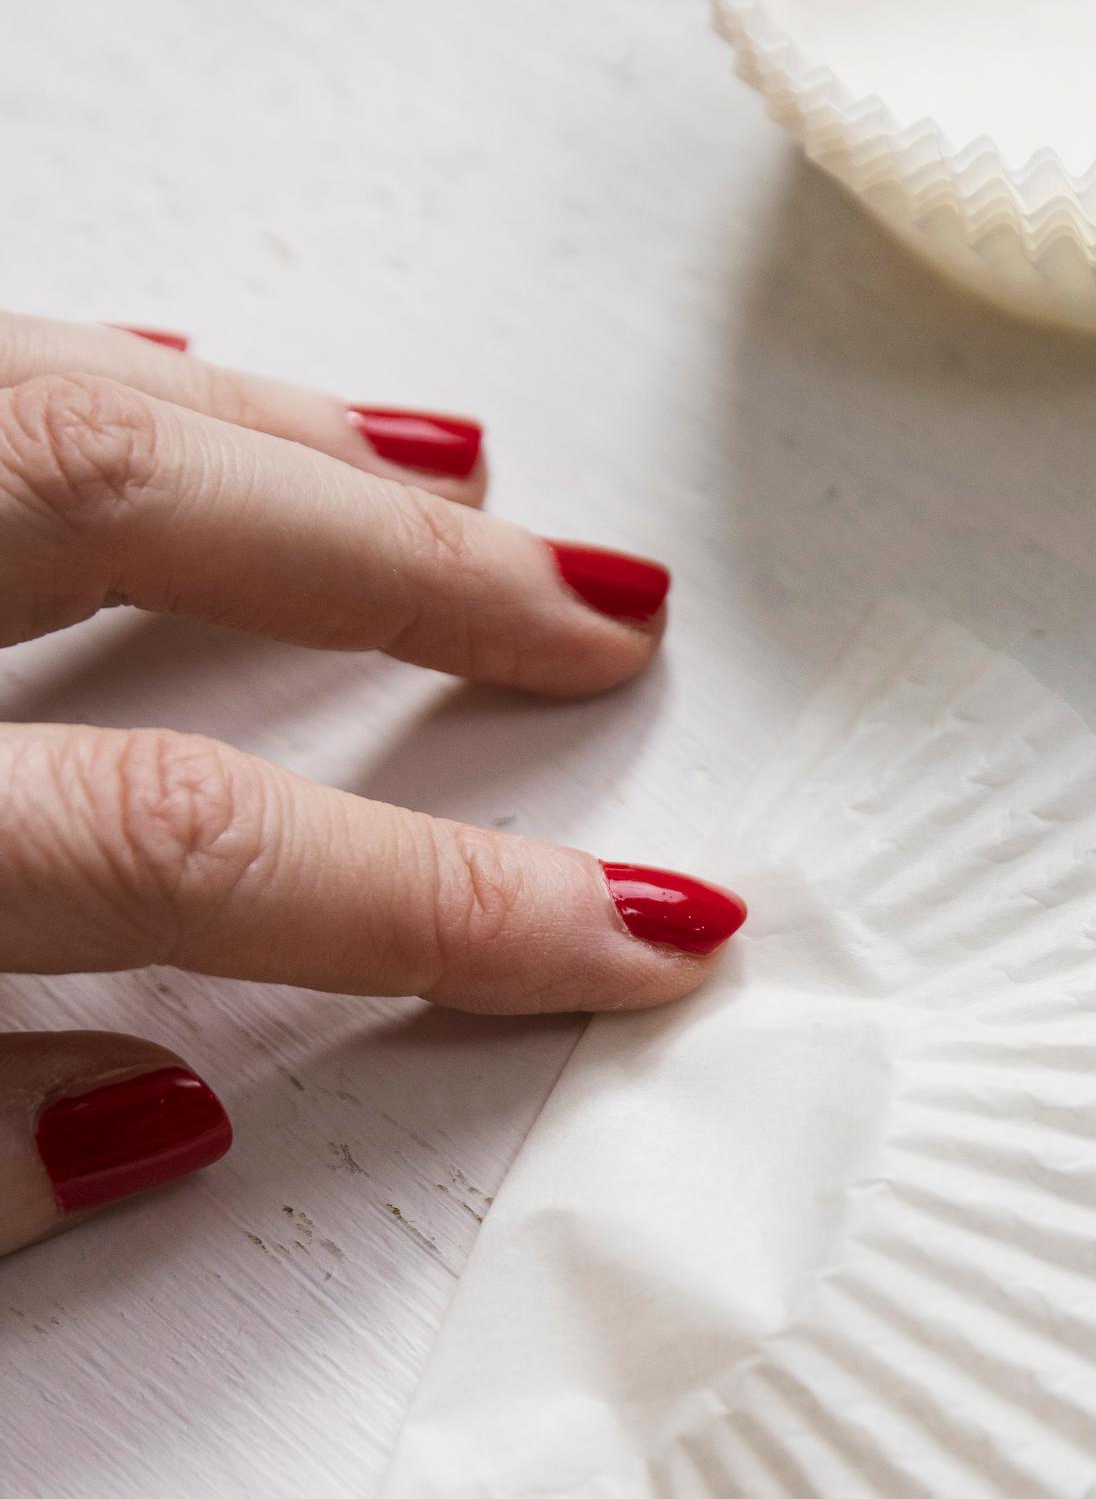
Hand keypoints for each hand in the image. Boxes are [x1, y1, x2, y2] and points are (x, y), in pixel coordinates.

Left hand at [0, 313, 744, 1258]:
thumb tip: (151, 1125)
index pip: (176, 839)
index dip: (433, 892)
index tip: (633, 932)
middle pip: (123, 507)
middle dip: (405, 574)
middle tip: (597, 623)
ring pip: (43, 394)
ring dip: (280, 434)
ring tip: (454, 474)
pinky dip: (95, 372)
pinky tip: (189, 382)